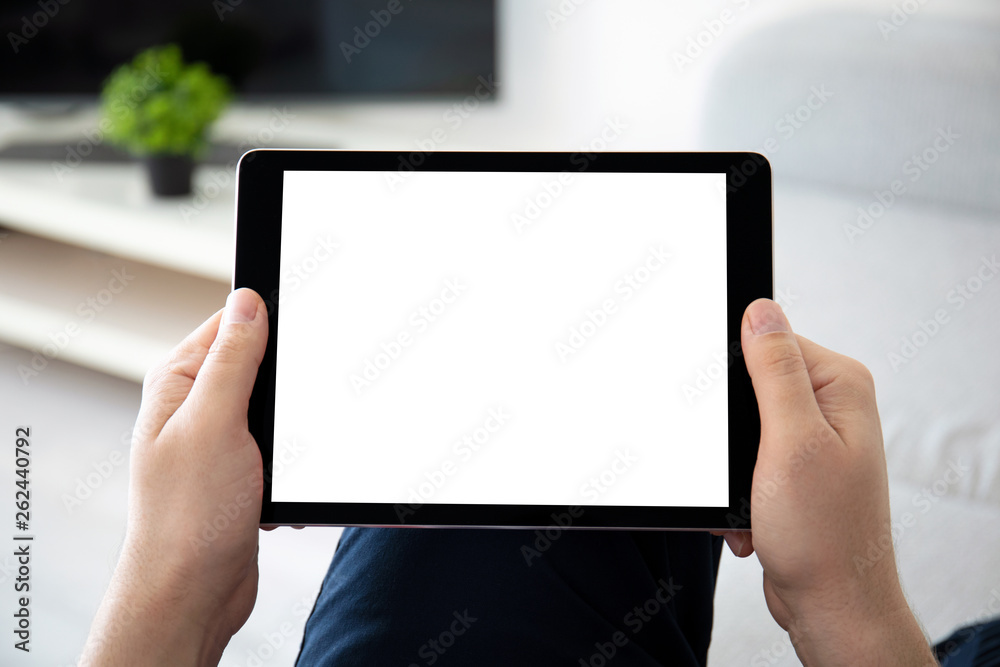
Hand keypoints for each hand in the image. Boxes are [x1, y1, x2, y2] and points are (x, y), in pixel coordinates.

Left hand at [81, 288, 268, 665]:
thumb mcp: (214, 423)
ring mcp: (219, 438)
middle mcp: (196, 405)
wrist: (193, 591)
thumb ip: (232, 360)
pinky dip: (294, 462)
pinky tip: (285, 486)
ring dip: (294, 431)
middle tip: (295, 414)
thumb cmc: (189, 516)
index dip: (270, 320)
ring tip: (284, 461)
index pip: (230, 323)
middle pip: (260, 364)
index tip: (310, 326)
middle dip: (290, 387)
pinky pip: (281, 446)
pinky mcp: (240, 469)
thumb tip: (247, 300)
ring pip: (277, 409)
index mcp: (180, 382)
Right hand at [717, 299, 935, 665]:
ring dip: (730, 471)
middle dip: (729, 436)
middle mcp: (829, 407)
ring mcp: (812, 439)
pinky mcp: (792, 470)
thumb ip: (774, 371)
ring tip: (749, 502)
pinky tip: (752, 518)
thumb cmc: (823, 535)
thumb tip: (760, 310)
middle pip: (748, 387)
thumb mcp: (792, 441)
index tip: (724, 415)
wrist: (831, 605)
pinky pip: (743, 462)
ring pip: (739, 430)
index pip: (769, 341)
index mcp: (838, 385)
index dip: (732, 374)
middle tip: (740, 470)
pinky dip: (737, 492)